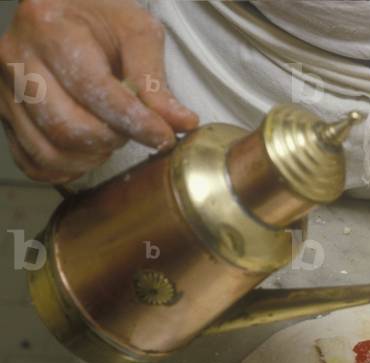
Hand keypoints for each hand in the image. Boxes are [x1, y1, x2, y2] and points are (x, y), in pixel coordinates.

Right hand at [0, 0, 196, 182]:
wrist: (65, 11)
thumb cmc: (102, 19)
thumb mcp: (136, 33)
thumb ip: (155, 80)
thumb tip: (181, 123)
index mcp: (49, 28)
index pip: (93, 89)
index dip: (134, 121)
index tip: (164, 137)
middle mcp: (16, 58)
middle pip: (66, 126)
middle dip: (110, 140)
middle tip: (132, 131)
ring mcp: (4, 88)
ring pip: (48, 149)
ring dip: (90, 158)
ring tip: (112, 138)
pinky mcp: (4, 113)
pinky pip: (31, 160)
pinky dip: (64, 169)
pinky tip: (88, 155)